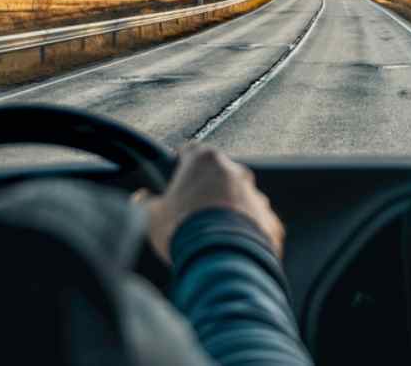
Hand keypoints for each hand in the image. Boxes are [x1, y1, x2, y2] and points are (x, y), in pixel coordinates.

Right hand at [137, 143, 284, 262]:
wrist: (220, 259)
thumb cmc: (183, 229)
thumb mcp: (151, 215)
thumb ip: (145, 201)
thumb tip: (141, 199)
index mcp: (205, 161)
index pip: (191, 151)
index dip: (181, 162)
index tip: (177, 172)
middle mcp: (235, 172)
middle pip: (219, 175)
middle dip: (208, 190)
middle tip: (192, 211)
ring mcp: (256, 197)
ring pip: (240, 199)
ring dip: (229, 211)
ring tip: (213, 235)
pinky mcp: (270, 222)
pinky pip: (256, 224)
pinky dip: (246, 233)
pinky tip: (232, 248)